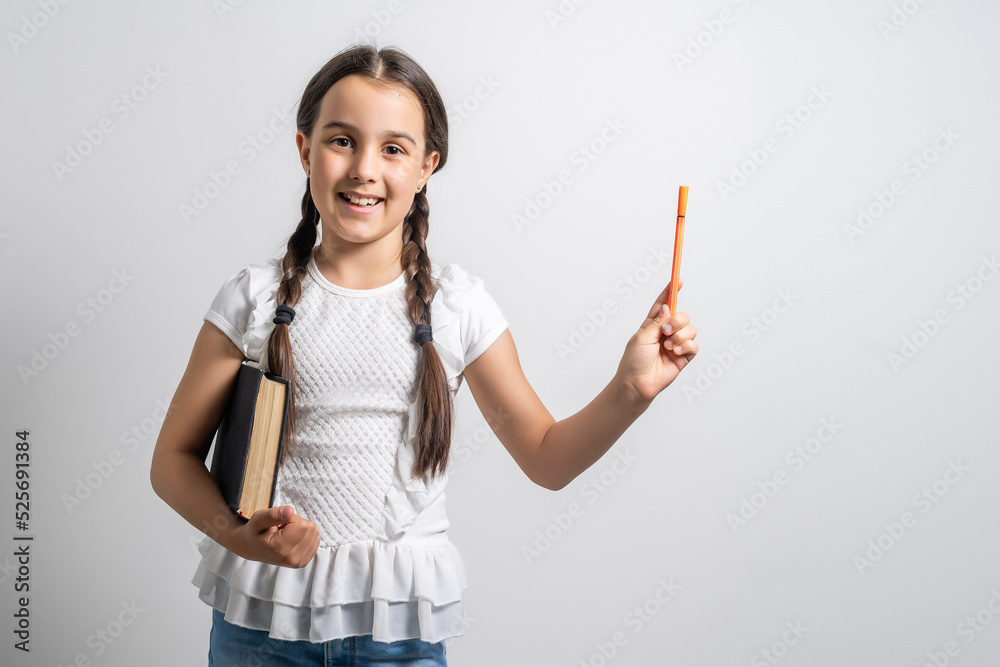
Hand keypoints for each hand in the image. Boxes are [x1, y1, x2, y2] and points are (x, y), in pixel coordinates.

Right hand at [226, 505, 319, 567]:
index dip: (291, 518)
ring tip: (285, 534)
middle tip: (282, 528)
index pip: (302, 524)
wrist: (252, 548)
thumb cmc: (255, 532)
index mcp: (280, 549)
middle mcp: (292, 559)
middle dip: (297, 523)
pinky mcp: (304, 562)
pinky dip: (305, 536)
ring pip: (314, 533)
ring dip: (301, 529)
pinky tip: (291, 539)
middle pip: (310, 528)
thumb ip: (274, 514)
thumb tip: (290, 510)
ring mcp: (299, 562)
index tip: (279, 524)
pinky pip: (315, 540)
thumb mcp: (258, 519)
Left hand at [615, 279, 697, 406]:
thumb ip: (657, 321)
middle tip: (666, 330)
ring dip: (680, 336)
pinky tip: (675, 352)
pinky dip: (685, 346)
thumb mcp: (642, 336)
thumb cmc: (634, 361)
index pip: (664, 304)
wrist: (638, 384)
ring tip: (668, 346)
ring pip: (690, 329)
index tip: (678, 280)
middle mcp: (665, 332)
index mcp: (652, 324)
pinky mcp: (683, 356)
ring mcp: (675, 344)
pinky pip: (694, 344)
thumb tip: (668, 306)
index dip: (671, 292)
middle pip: (682, 315)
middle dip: (677, 320)